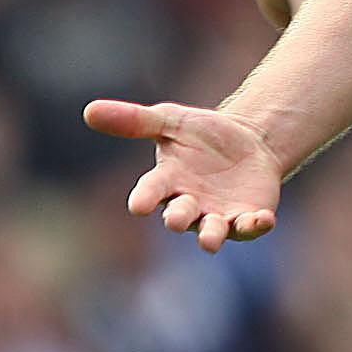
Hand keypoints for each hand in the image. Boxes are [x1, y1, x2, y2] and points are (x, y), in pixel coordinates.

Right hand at [84, 98, 285, 251]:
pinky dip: (255, 225)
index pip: (151, 191)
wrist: (249, 144)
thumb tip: (88, 110)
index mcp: (167, 181)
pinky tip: (263, 219)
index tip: (137, 206)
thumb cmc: (203, 135)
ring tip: (209, 241)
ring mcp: (217, 215)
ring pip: (211, 231)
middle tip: (174, 219)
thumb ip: (134, 120)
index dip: (145, 198)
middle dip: (177, 218)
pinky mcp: (245, 218)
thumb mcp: (171, 120)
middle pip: (179, 216)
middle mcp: (189, 203)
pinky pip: (249, 227)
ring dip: (211, 235)